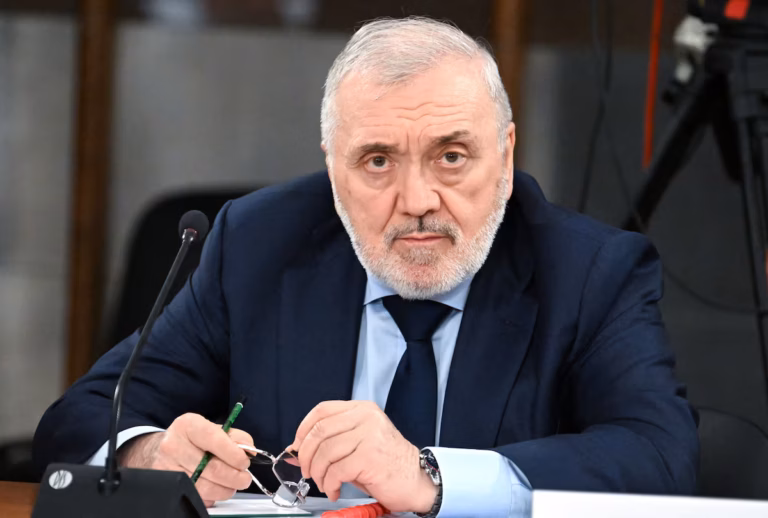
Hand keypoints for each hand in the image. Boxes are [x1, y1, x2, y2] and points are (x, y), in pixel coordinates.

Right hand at [117, 413, 253, 506]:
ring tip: (233, 484)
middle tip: (245, 478)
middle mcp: (173, 445)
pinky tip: (216, 488)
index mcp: (188, 425)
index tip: (245, 462)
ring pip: (205, 486)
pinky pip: (197, 497)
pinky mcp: (167, 486)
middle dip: (235, 476)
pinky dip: (212, 496)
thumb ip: (236, 437)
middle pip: (211, 468)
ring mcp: (167, 468)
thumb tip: (250, 451)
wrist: (160, 450)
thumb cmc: (193, 439)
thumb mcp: (212, 429)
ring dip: (226, 489)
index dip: (234, 454)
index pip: (214, 439)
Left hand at [289, 401, 436, 513]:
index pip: (322, 410)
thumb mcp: (357, 444)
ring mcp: (369, 435)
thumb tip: (297, 451)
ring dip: (318, 473)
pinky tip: (335, 490)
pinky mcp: (370, 456)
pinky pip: (336, 470)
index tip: (297, 447)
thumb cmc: (387, 464)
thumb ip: (330, 442)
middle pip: (320, 431)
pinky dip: (330, 484)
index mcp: (362, 409)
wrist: (416, 480)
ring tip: (324, 484)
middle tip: (306, 471)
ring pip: (325, 452)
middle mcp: (366, 418)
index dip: (303, 429)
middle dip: (305, 455)